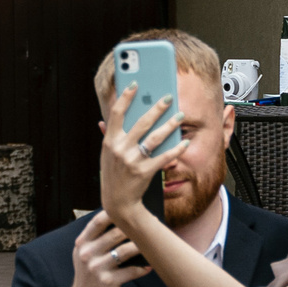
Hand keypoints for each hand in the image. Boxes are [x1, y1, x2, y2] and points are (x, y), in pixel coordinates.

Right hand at [64, 212, 148, 286]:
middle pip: (115, 234)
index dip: (114, 212)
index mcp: (82, 244)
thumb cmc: (89, 277)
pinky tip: (150, 266)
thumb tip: (119, 221)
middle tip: (150, 224)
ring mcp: (97, 268)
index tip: (130, 208)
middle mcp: (87, 254)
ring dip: (141, 246)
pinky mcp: (108, 281)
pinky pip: (131, 271)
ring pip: (125, 251)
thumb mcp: (84, 256)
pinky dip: (142, 268)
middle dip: (134, 228)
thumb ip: (95, 240)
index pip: (97, 222)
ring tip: (153, 244)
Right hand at [97, 87, 174, 220]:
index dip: (125, 97)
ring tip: (180, 116)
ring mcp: (132, 160)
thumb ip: (108, 136)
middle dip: (157, 107)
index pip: (116, 113)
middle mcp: (120, 149)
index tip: (135, 84)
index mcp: (109, 141)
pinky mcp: (145, 171)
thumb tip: (103, 121)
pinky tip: (184, 142)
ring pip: (155, 137)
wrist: (118, 202)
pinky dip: (176, 149)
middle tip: (168, 97)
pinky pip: (164, 157)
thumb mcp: (107, 155)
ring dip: (170, 125)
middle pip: (141, 122)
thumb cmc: (114, 176)